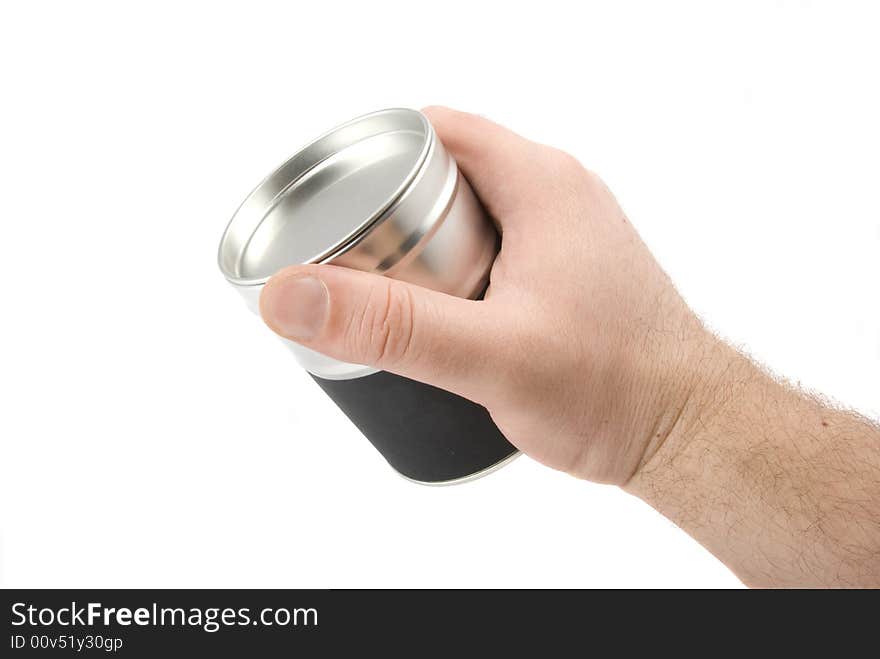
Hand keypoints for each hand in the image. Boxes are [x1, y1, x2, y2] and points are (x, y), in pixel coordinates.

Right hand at [259, 106, 716, 484]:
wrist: (690, 432)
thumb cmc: (616, 389)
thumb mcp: (491, 355)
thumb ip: (390, 326)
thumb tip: (292, 295)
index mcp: (542, 182)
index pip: (434, 131)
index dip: (372, 159)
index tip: (330, 206)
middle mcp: (558, 194)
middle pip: (444, 173)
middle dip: (387, 212)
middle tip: (352, 267)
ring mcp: (566, 233)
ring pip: (467, 216)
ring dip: (420, 248)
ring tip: (388, 300)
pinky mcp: (568, 273)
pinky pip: (494, 249)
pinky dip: (455, 272)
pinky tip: (439, 319)